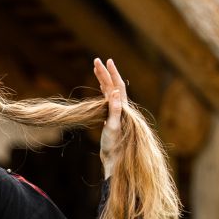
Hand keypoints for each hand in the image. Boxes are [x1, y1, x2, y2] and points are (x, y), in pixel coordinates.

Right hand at [93, 57, 128, 176]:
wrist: (114, 158)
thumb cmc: (113, 145)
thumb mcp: (113, 127)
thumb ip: (114, 109)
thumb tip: (114, 91)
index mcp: (122, 107)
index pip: (117, 85)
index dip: (111, 73)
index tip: (106, 61)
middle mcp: (120, 108)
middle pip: (113, 85)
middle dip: (105, 73)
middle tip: (97, 60)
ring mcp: (116, 112)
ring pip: (110, 91)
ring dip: (103, 80)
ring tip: (97, 69)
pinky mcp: (110, 118)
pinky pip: (107, 100)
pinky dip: (103, 91)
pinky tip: (100, 88)